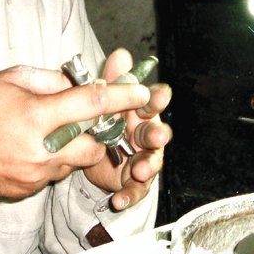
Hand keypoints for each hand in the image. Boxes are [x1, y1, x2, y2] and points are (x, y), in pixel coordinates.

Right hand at [0, 64, 150, 198]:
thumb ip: (50, 80)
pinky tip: (33, 147)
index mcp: (36, 116)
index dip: (122, 98)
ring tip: (52, 130)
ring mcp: (35, 174)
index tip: (141, 92)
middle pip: (94, 143)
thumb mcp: (11, 78)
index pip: (92, 105)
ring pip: (77, 160)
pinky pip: (56, 173)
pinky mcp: (28, 189)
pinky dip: (54, 159)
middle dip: (100, 130)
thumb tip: (80, 83)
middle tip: (91, 116)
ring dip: (75, 145)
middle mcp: (40, 150)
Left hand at [83, 48, 171, 210]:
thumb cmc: (108, 119)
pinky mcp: (134, 180)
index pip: (154, 101)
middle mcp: (146, 133)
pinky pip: (135, 189)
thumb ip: (116, 79)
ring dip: (147, 166)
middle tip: (155, 135)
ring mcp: (143, 157)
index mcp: (141, 110)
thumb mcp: (107, 99)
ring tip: (139, 170)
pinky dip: (128, 194)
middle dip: (157, 133)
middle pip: (157, 131)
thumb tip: (121, 54)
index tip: (159, 95)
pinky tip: (119, 199)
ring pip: (151, 161)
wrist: (95, 152)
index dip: (157, 98)